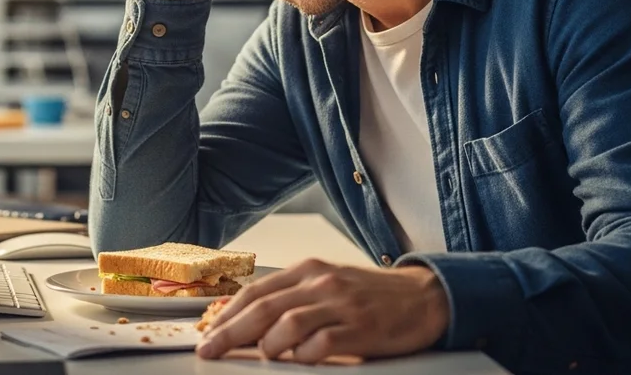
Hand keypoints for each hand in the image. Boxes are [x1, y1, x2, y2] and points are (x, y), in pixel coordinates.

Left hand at [196, 258, 449, 363]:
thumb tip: (245, 321)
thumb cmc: (369, 295)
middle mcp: (321, 282)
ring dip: (267, 345)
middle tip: (209, 350)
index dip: (226, 315)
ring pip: (288, 324)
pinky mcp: (361, 328)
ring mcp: (341, 304)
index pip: (256, 292)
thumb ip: (292, 299)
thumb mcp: (327, 286)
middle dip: (230, 332)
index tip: (207, 334)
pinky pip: (321, 344)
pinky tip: (298, 360)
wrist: (423, 297)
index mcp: (308, 270)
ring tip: (262, 356)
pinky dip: (303, 355)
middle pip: (264, 308)